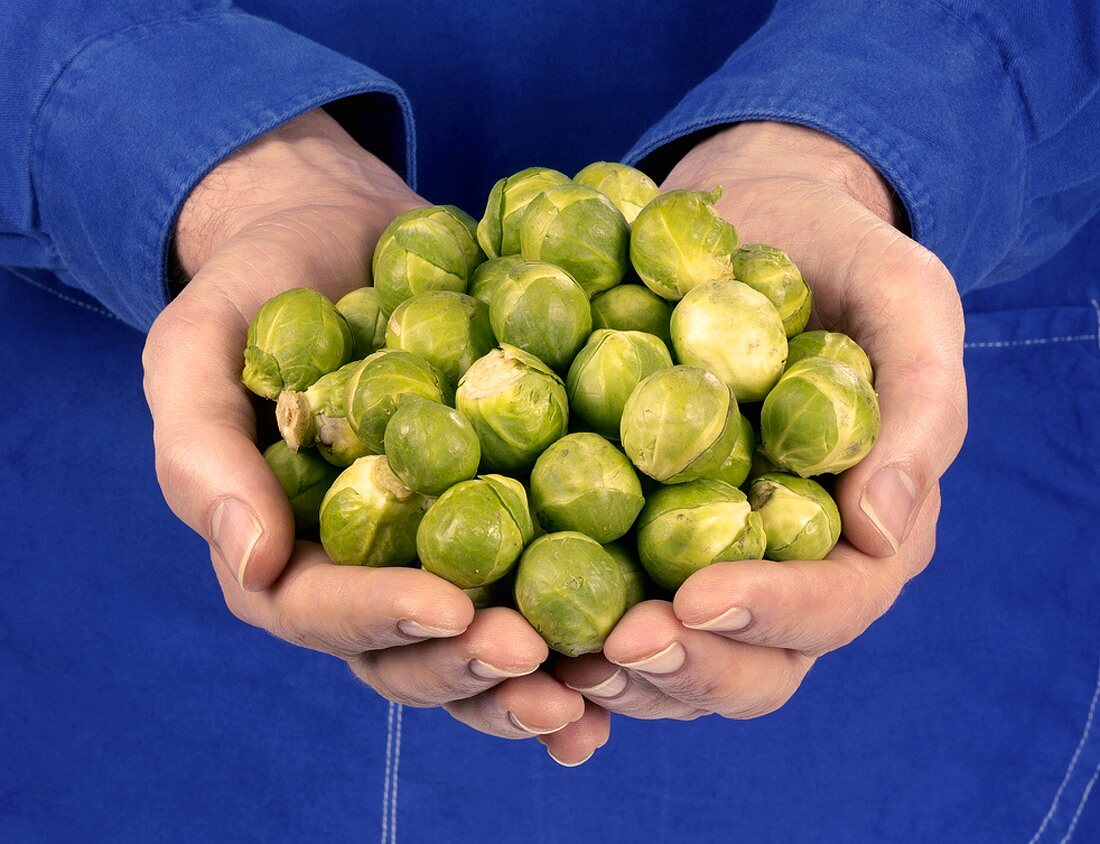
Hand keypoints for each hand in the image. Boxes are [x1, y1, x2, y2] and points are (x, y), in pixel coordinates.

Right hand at [143, 110, 605, 763]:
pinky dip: (585, 629)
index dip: (383, 616)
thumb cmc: (257, 288)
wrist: (340, 235)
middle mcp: (364, 572)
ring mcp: (438, 551)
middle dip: (469, 666)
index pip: (322, 608)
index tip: (451, 609)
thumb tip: (252, 559)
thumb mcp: (198, 350)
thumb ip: (202, 451)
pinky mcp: (504, 516)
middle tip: (536, 659)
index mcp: (284, 551)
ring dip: (534, 680)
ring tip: (595, 686)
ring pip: (480, 646)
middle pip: (409, 654)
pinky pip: (544, 580)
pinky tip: (638, 651)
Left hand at [556, 121, 966, 719]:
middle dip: (686, 667)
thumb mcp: (901, 298)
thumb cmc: (833, 253)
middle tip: (616, 645)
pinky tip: (511, 633)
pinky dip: (564, 641)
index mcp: (862, 530)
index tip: (696, 595)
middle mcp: (786, 567)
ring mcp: (704, 561)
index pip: (834, 604)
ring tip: (555, 658)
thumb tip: (880, 528)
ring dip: (619, 675)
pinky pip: (604, 608)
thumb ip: (919, 402)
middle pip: (752, 667)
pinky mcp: (633, 538)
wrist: (745, 221)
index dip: (773, 613)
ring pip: (674, 663)